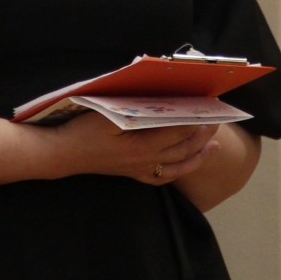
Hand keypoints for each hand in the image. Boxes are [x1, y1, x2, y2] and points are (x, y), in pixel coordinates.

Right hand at [50, 113, 220, 184]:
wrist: (63, 154)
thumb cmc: (82, 131)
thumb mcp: (106, 114)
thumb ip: (134, 109)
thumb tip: (159, 101)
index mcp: (141, 145)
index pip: (178, 131)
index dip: (196, 119)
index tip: (209, 107)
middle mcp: (145, 161)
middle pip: (183, 149)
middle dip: (203, 135)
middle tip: (217, 120)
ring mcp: (139, 170)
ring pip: (178, 166)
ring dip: (198, 155)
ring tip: (214, 146)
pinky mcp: (132, 174)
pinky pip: (162, 178)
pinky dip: (178, 171)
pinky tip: (186, 164)